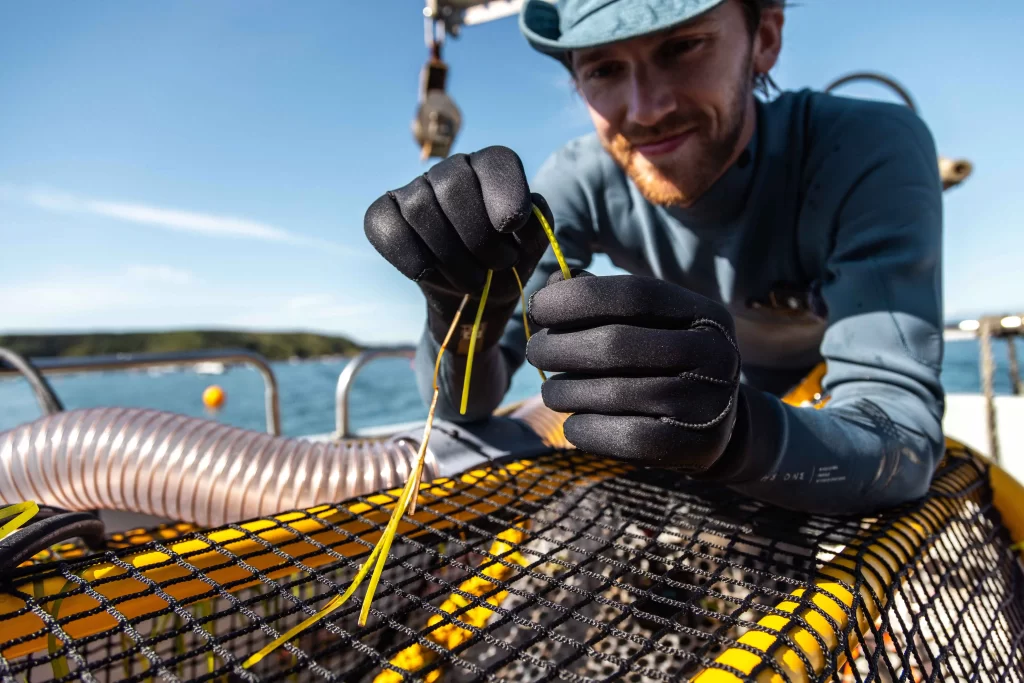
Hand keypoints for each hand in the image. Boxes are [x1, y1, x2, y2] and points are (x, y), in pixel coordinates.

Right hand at [364, 146, 551, 350]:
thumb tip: (526, 209)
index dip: (506, 193)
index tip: (512, 228)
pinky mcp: (384, 215)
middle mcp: (451, 170)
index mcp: (491, 168)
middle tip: (497, 264)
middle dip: (478, 236)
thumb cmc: (506, 264)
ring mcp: (414, 191)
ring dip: (451, 256)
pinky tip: (426, 273)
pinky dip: (407, 254)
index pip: (496, 161)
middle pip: (454, 184)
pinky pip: (384, 225)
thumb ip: (537, 223)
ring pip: (420, 208)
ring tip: (474, 280)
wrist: (476, 298)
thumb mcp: (531, 247)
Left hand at [526, 271, 750, 474]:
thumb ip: (599, 300)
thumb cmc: (661, 364)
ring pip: (614, 393)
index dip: (578, 298)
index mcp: (703, 314)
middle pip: (617, 344)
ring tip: (551, 390)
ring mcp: (709, 403)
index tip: (538, 307)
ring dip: (566, 391)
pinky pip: (627, 438)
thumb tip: (551, 282)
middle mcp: (715, 354)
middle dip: (560, 347)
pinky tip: (572, 424)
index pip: (634, 294)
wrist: (714, 428)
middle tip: (536, 353)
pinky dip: (586, 430)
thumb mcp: (645, 325)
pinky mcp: (696, 447)